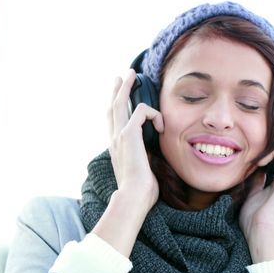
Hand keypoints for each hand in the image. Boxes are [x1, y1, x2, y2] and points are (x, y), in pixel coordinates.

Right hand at [107, 69, 163, 211]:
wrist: (133, 198)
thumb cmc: (142, 192)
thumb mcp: (144, 170)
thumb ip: (146, 158)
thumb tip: (155, 156)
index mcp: (117, 147)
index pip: (114, 121)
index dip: (116, 106)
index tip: (122, 97)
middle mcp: (114, 139)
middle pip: (112, 106)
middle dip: (118, 89)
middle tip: (123, 76)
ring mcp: (119, 135)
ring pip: (120, 102)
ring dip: (127, 87)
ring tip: (133, 75)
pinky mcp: (129, 134)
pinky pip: (142, 111)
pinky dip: (154, 114)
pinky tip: (161, 126)